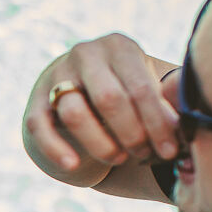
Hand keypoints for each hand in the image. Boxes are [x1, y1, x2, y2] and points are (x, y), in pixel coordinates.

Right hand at [24, 34, 178, 184]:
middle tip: (144, 155)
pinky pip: (40, 127)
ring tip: (118, 159)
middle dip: (131, 134)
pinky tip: (73, 165)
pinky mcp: (35, 101)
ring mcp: (56, 76)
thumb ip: (165, 104)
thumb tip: (176, 127)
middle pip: (109, 99)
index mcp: (119, 47)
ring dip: (101, 144)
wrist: (78, 89)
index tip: (168, 151)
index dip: (156, 123)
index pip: (140, 87)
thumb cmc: (125, 93)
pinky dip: (56, 149)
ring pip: (75, 114)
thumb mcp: (147, 88)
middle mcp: (86, 54)